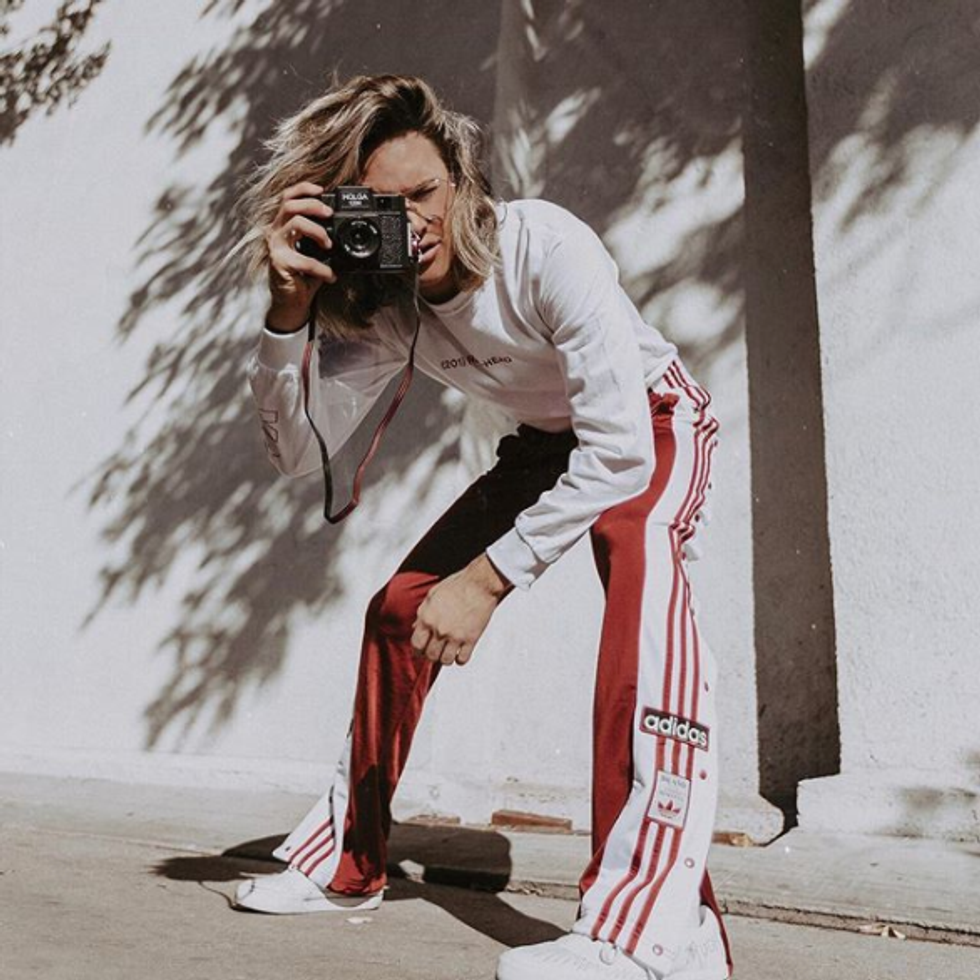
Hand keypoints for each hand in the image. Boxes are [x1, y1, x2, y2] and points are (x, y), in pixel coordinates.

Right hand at [265, 182, 335, 330]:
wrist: (291, 302)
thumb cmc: (302, 275)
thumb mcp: (313, 251)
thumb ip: (321, 237)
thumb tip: (342, 229)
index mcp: (282, 225)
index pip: (287, 197)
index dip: (303, 189)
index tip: (322, 190)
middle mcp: (275, 232)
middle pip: (289, 204)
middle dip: (313, 205)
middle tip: (330, 214)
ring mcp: (275, 247)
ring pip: (295, 222)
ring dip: (317, 231)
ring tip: (329, 245)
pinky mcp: (279, 263)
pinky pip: (305, 260)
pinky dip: (322, 269)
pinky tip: (331, 276)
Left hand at [411, 555, 510, 665]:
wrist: (480, 583)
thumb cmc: (456, 585)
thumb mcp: (433, 595)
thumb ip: (422, 613)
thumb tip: (415, 627)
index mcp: (427, 618)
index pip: (416, 645)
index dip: (418, 650)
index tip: (422, 649)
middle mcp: (439, 630)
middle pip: (430, 656)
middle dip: (432, 655)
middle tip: (437, 650)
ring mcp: (455, 636)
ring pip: (445, 661)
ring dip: (446, 658)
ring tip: (449, 651)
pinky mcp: (471, 639)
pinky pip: (462, 660)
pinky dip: (460, 658)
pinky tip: (461, 650)